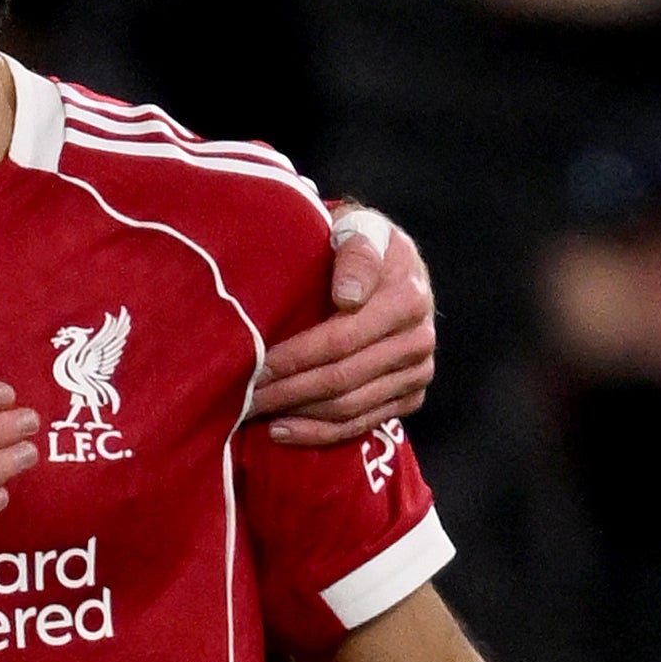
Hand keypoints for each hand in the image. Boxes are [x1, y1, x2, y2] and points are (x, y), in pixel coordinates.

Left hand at [254, 206, 434, 444]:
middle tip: (242, 398)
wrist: (392, 263)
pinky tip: (282, 431)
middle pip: (342, 379)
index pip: (340, 339)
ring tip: (254, 414)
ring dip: (298, 416)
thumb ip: (355, 252)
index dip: (293, 357)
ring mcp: (417, 372)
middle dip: (287, 391)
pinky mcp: (411, 395)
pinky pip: (363, 424)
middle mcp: (418, 340)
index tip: (252, 366)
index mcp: (406, 298)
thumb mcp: (358, 228)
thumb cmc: (358, 244)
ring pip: (350, 408)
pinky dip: (320, 433)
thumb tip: (348, 296)